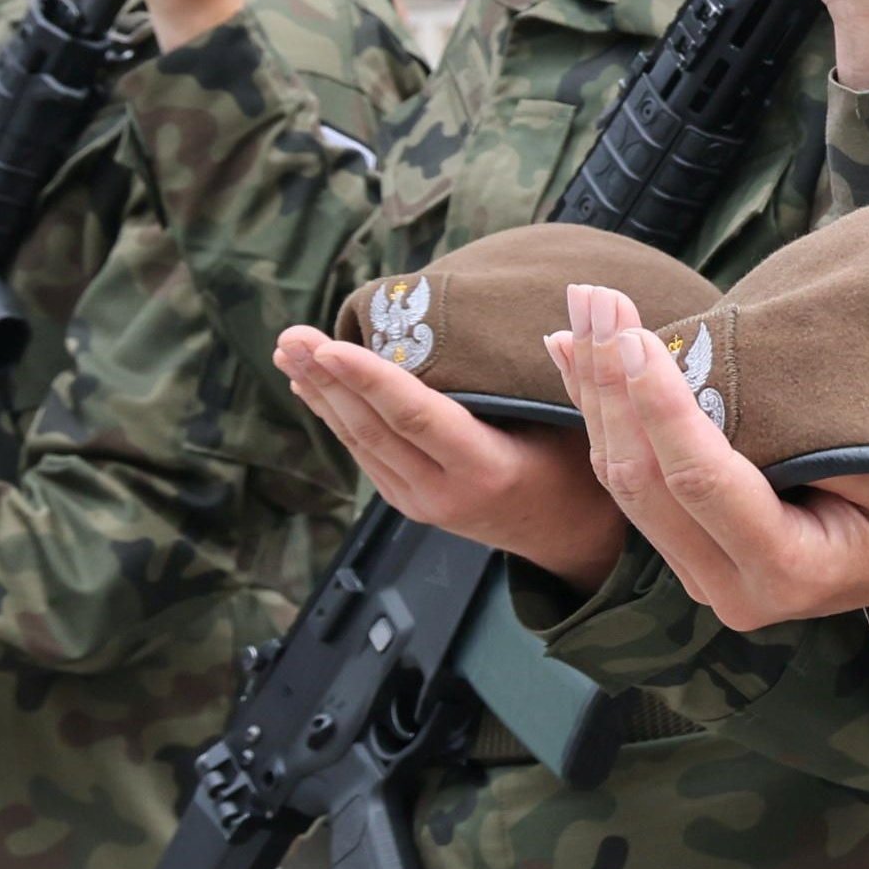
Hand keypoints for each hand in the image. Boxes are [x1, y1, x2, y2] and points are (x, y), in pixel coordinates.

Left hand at [270, 322, 626, 582]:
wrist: (569, 541)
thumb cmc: (580, 474)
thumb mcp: (577, 427)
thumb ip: (564, 380)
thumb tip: (566, 328)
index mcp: (486, 471)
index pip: (417, 418)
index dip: (370, 380)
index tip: (330, 347)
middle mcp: (443, 492)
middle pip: (373, 430)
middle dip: (328, 379)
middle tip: (291, 336)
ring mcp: (421, 502)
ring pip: (360, 443)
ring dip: (320, 394)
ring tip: (288, 350)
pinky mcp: (409, 501)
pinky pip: (365, 453)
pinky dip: (336, 416)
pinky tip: (312, 385)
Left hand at [552, 280, 868, 629]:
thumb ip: (821, 437)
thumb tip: (733, 375)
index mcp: (791, 572)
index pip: (703, 481)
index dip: (661, 405)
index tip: (631, 334)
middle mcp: (733, 589)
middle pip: (644, 481)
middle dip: (611, 382)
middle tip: (593, 295)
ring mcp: (705, 576)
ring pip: (623, 480)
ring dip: (595, 389)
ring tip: (579, 306)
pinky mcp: (690, 553)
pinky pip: (631, 481)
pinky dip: (602, 411)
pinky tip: (570, 352)